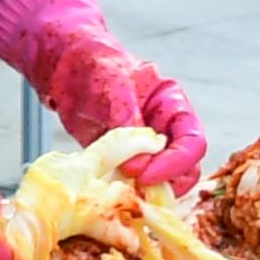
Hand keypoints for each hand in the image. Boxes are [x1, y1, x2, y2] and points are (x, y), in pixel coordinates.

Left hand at [20, 31, 205, 188]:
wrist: (66, 70)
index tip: (146, 175)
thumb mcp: (114, 86)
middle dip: (163, 182)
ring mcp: (146, 148)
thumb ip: (129, 123)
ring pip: (163, 181)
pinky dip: (126, 191)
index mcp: (173, 106)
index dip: (176, 163)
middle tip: (133, 187)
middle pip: (185, 169)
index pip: (193, 143)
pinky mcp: (125, 161)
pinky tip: (107, 190)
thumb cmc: (95, 67)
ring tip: (120, 190)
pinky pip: (135, 184)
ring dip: (146, 191)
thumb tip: (139, 166)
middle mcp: (166, 131)